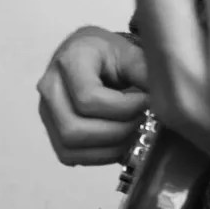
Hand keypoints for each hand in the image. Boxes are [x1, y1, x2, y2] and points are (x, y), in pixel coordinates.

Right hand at [36, 26, 148, 165]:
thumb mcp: (128, 52)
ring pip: (71, 147)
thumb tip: (163, 98)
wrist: (87, 54)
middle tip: (142, 120)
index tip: (146, 101)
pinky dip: (100, 156)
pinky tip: (121, 142)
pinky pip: (71, 156)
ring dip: (110, 147)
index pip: (88, 98)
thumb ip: (144, 71)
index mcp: (69, 61)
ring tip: (134, 131)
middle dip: (117, 131)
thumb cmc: (108, 53)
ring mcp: (46, 112)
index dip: (123, 107)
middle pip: (74, 129)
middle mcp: (50, 88)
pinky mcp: (51, 132)